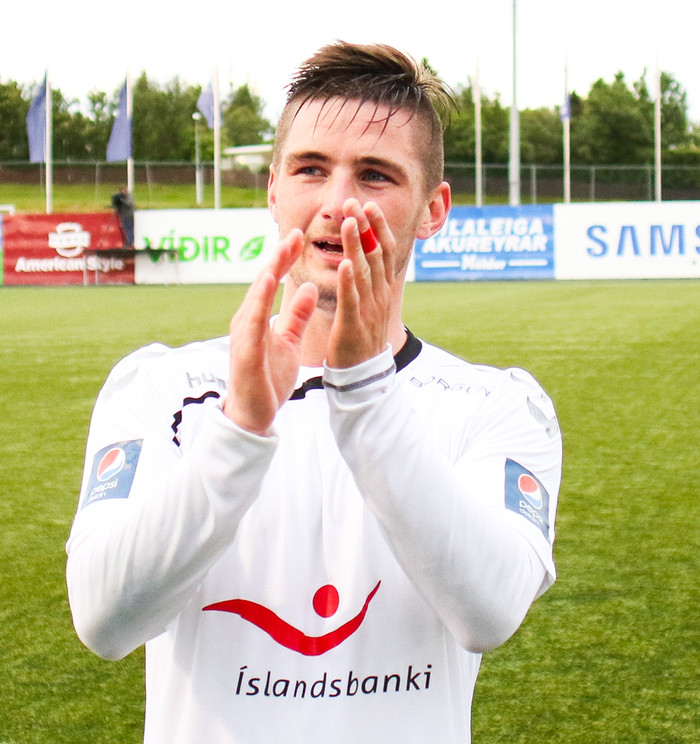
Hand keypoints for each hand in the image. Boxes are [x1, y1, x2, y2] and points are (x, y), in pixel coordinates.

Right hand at [224, 230, 317, 434]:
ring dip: (269, 271)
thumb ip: (296, 316)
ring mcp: (244, 334)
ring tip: (283, 249)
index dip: (285, 259)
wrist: (255, 414)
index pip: (273, 281)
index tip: (300, 237)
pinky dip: (260, 299)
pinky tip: (269, 280)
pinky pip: (253, 321)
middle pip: (264, 282)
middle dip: (279, 257)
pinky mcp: (245, 350)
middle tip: (296, 232)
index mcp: (259, 317)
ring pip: (256, 296)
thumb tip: (307, 289)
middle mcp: (248, 320)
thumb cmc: (269, 378)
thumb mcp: (289, 341)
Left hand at [326, 200, 395, 368]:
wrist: (364, 372)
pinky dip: (349, 281)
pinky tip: (344, 263)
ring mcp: (369, 309)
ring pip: (364, 272)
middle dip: (367, 227)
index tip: (368, 204)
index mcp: (383, 288)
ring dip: (357, 245)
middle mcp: (380, 294)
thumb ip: (370, 278)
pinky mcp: (354, 324)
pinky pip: (351, 299)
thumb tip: (366, 253)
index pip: (384, 250)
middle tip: (356, 203)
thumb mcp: (371, 302)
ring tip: (349, 222)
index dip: (378, 226)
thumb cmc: (363, 334)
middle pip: (376, 254)